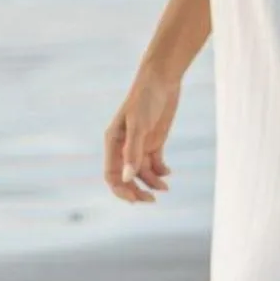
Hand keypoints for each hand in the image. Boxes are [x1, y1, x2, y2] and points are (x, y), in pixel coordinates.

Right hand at [104, 68, 179, 203]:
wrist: (161, 79)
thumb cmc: (145, 99)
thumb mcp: (139, 126)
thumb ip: (133, 152)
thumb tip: (128, 178)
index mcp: (113, 142)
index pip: (111, 175)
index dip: (121, 190)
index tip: (135, 200)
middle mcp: (124, 146)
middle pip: (126, 178)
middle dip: (137, 191)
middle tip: (152, 200)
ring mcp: (139, 144)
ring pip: (142, 173)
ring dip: (152, 183)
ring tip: (165, 188)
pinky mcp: (154, 141)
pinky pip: (155, 164)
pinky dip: (161, 172)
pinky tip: (168, 173)